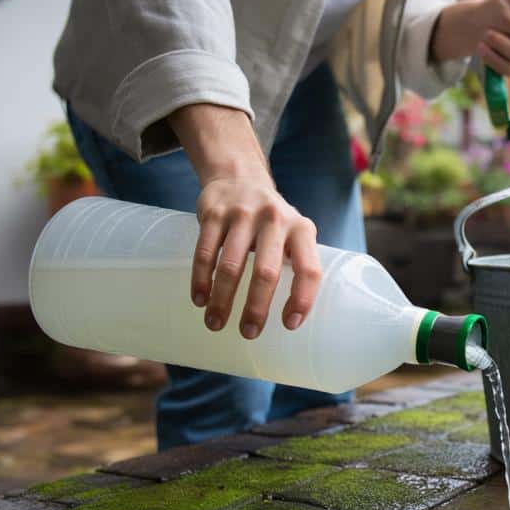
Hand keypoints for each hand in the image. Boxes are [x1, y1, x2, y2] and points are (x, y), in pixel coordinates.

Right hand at [168, 104, 322, 338]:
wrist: (239, 177)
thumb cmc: (271, 221)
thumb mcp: (293, 234)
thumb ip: (296, 263)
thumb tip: (293, 317)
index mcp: (302, 230)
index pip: (309, 269)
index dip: (301, 299)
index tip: (289, 325)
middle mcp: (276, 220)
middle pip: (267, 272)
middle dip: (256, 308)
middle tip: (248, 333)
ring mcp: (243, 214)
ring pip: (232, 266)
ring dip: (222, 300)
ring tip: (216, 323)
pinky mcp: (214, 213)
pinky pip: (206, 252)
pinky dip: (201, 280)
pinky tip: (199, 299)